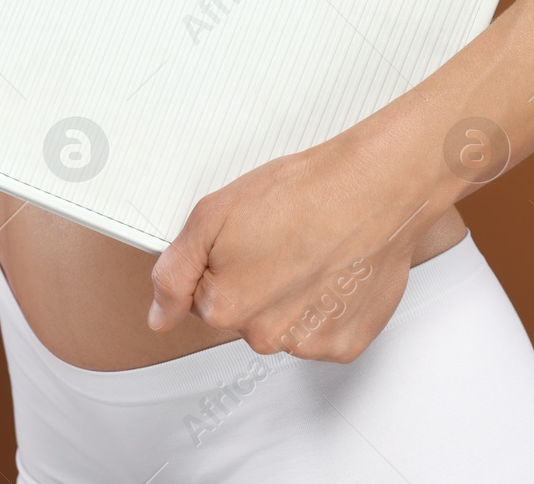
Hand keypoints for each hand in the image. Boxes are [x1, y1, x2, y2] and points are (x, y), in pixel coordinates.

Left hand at [147, 109, 458, 362]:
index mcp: (225, 305)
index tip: (245, 243)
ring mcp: (308, 344)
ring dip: (288, 299)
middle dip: (253, 284)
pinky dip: (324, 309)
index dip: (221, 264)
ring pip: (280, 327)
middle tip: (280, 243)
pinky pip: (319, 334)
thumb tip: (158, 317)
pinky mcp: (346, 344)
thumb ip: (174, 272)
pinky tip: (331, 273)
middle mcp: (265, 335)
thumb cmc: (302, 193)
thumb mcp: (212, 214)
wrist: (375, 189)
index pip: (201, 300)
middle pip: (241, 317)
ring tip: (309, 254)